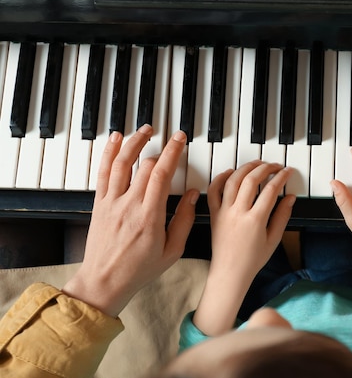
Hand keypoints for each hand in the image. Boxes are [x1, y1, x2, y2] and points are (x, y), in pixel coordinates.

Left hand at [63, 126, 197, 316]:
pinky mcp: (99, 204)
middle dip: (160, 147)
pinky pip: (102, 172)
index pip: (161, 174)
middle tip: (172, 138)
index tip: (180, 139)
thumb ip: (183, 220)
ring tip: (145, 129)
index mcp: (149, 216)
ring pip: (121, 162)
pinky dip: (109, 152)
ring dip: (133, 142)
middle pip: (144, 165)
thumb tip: (192, 195)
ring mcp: (111, 202)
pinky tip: (116, 139)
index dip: (172, 152)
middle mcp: (128, 205)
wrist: (104, 281)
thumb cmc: (138, 270)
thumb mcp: (172, 251)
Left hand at [193, 161, 294, 335]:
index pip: (271, 190)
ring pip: (233, 180)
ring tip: (257, 164)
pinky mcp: (215, 214)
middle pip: (251, 180)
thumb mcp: (273, 239)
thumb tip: (290, 198)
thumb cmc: (252, 260)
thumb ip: (282, 216)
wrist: (230, 272)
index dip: (281, 177)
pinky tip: (231, 171)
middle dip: (265, 168)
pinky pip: (214, 190)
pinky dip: (221, 177)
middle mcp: (238, 213)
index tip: (287, 172)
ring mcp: (224, 212)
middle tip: (275, 166)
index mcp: (255, 220)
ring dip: (246, 168)